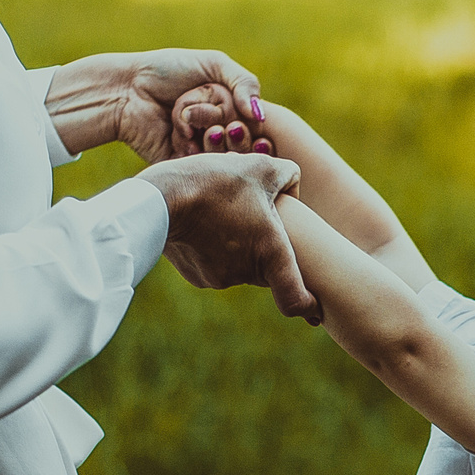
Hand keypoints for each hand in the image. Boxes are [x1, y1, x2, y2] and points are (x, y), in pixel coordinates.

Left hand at [114, 50, 268, 163]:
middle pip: (241, 144)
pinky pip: (202, 170)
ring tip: (185, 121)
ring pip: (223, 158)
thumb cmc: (167, 70)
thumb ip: (244, 82)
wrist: (126, 89)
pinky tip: (178, 135)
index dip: (249, 123)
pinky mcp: (184, 167)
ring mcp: (201, 151)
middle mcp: (219, 132)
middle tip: (201, 113)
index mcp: (230, 110)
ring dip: (206, 136)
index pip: (255, 127)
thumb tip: (260, 115)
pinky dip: (193, 150)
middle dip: (224, 125)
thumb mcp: (213, 64)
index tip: (236, 112)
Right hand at [142, 152, 317, 320]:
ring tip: (225, 213)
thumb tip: (293, 184)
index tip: (314, 309)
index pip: (295, 300)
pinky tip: (205, 224)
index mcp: (271, 253)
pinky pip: (216, 265)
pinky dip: (215, 248)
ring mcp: (221, 279)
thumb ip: (287, 174)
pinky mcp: (198, 277)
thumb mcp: (260, 166)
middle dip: (267, 250)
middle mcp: (248, 273)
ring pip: (241, 264)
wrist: (161, 200)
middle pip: (268, 269)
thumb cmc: (215, 183)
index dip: (308, 306)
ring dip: (239, 244)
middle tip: (257, 222)